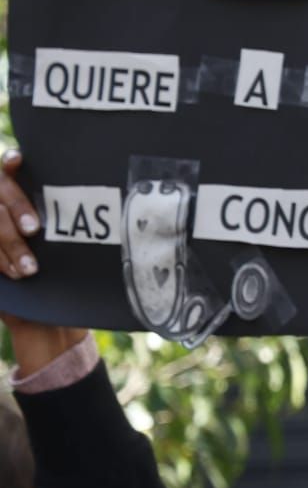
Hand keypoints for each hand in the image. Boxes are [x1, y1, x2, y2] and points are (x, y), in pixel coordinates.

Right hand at [0, 151, 86, 376]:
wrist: (49, 326)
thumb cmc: (71, 282)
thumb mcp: (79, 252)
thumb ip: (79, 224)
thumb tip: (115, 198)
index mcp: (26, 202)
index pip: (10, 171)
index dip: (11, 163)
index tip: (20, 162)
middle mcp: (3, 213)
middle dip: (15, 207)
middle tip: (34, 228)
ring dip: (9, 243)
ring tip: (30, 269)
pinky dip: (1, 260)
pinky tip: (15, 274)